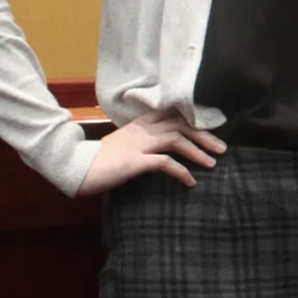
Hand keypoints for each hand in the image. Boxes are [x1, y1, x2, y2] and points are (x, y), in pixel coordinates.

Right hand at [76, 109, 225, 196]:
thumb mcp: (125, 145)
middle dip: (204, 136)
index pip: (173, 116)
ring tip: (213, 163)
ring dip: (198, 152)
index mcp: (140, 124)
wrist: (75, 167)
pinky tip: (191, 182)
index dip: (194, 121)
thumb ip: (143, 141)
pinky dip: (181, 172)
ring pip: (177, 140)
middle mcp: (142, 130)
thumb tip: (163, 149)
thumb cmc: (100, 160)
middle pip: (180, 125)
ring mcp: (138, 144)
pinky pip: (165, 163)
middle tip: (222, 148)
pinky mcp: (135, 161)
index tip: (211, 129)